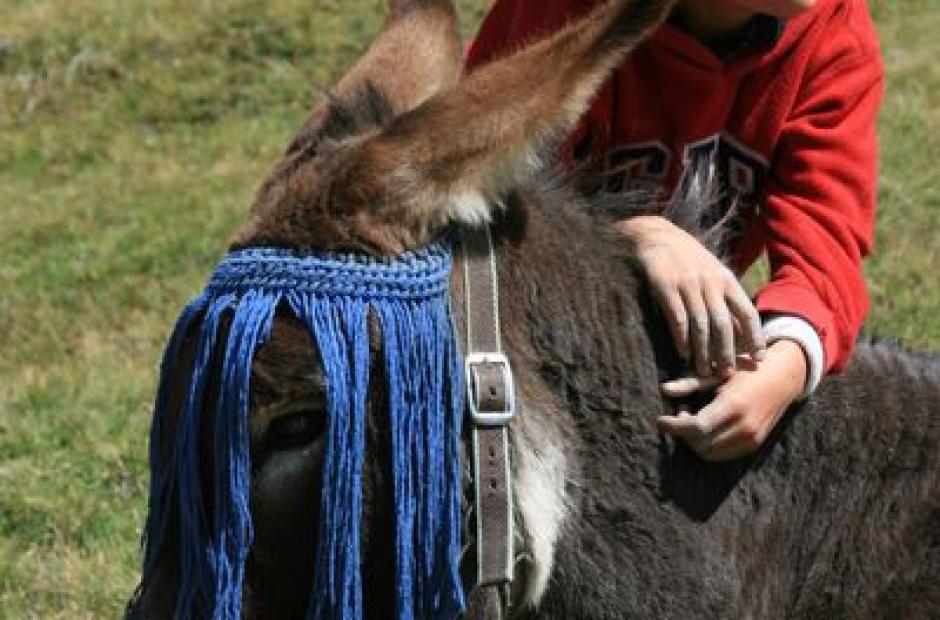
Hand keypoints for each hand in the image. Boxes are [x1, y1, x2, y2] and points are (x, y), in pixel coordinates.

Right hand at [616, 215, 765, 377]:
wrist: (656, 235)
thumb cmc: (687, 258)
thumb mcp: (712, 272)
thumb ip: (726, 298)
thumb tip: (741, 331)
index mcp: (726, 279)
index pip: (747, 312)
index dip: (755, 337)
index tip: (758, 358)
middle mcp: (710, 282)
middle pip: (723, 324)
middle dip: (726, 352)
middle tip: (725, 373)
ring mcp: (687, 284)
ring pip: (700, 326)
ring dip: (702, 352)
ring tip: (702, 370)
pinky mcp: (665, 287)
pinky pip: (677, 319)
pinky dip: (681, 339)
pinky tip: (683, 354)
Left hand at [656, 339, 807, 460]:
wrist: (783, 378)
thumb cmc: (746, 370)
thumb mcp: (718, 372)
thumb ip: (690, 383)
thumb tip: (664, 389)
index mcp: (733, 406)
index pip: (696, 427)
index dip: (674, 426)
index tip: (659, 419)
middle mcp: (744, 427)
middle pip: (699, 444)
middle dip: (682, 432)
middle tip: (678, 411)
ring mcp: (751, 439)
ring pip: (709, 454)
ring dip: (693, 440)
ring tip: (690, 416)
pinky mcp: (754, 445)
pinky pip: (722, 454)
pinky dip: (707, 444)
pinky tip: (705, 425)